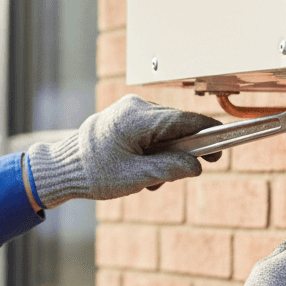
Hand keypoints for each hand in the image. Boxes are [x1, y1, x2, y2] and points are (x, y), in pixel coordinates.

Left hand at [27, 95, 221, 207]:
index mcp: (138, 118)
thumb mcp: (135, 178)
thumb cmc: (92, 173)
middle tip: (173, 176)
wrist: (62, 168)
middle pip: (177, 126)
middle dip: (180, 153)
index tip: (223, 145)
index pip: (185, 121)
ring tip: (146, 178)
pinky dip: (153, 150)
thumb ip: (169, 170)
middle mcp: (136, 107)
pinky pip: (151, 131)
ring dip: (164, 155)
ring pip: (165, 131)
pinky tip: (140, 169)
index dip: (208, 134)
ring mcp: (130, 110)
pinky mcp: (125, 117)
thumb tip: (197, 167)